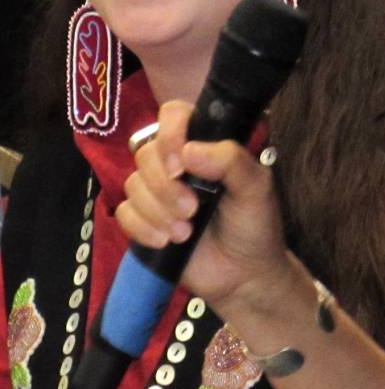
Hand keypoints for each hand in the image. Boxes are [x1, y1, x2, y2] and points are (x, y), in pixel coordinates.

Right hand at [115, 100, 291, 312]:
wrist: (244, 274)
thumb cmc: (254, 223)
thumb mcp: (257, 187)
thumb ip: (231, 161)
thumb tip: (188, 150)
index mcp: (207, 144)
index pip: (174, 114)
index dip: (170, 133)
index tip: (181, 164)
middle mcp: (179, 162)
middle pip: (146, 152)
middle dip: (165, 186)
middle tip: (192, 209)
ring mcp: (159, 191)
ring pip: (132, 183)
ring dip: (158, 211)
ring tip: (186, 232)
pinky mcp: (144, 220)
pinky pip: (124, 213)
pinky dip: (142, 228)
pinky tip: (166, 242)